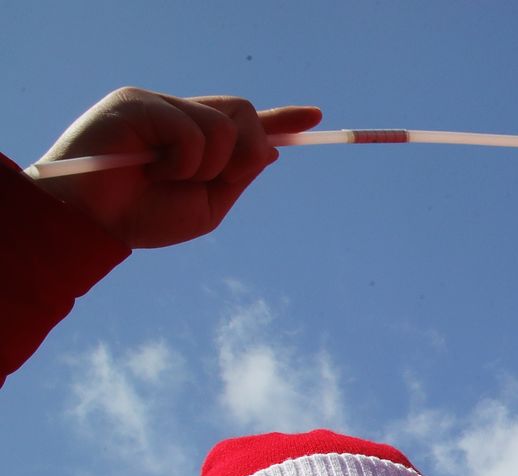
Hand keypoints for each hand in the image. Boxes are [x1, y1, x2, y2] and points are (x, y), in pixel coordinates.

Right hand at [32, 87, 322, 248]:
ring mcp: (159, 105)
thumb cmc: (142, 218)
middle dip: (245, 153)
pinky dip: (183, 161)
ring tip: (166, 177)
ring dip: (208, 165)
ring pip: (224, 125)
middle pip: (245, 114)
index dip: (282, 119)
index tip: (316, 117)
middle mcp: (180, 114)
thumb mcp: (206, 205)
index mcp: (197, 139)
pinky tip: (152, 169)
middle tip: (212, 179)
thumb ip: (237, 176)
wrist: (93, 223)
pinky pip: (193, 130)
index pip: (246, 121)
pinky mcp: (137, 102)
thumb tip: (270, 150)